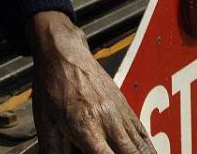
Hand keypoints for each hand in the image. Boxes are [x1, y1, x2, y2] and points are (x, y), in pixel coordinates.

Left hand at [28, 11, 154, 153]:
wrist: (64, 53)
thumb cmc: (53, 87)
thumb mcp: (46, 124)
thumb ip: (53, 152)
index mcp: (86, 127)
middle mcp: (108, 121)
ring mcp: (120, 113)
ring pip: (142, 146)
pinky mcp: (125, 105)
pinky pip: (143, 132)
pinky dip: (150, 149)